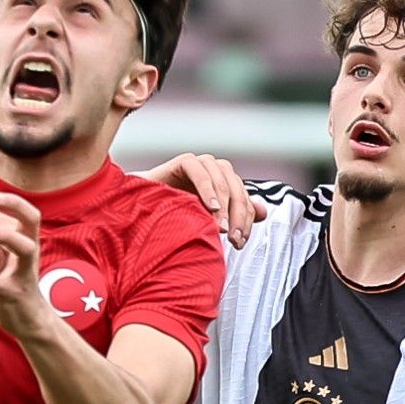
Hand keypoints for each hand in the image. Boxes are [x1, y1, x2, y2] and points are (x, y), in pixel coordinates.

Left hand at [0, 192, 56, 338]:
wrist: (25, 319)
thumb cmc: (5, 281)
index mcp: (20, 236)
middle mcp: (27, 250)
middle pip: (31, 217)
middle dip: (16, 202)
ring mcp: (24, 273)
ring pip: (25, 248)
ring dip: (7, 236)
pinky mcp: (15, 295)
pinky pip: (1, 285)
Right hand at [132, 153, 265, 247]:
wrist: (141, 208)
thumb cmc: (175, 214)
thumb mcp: (208, 219)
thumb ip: (235, 214)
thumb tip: (263, 212)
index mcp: (225, 183)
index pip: (243, 199)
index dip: (244, 220)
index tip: (239, 242)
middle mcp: (215, 171)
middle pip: (236, 189)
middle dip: (237, 216)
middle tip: (232, 238)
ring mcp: (200, 164)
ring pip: (222, 180)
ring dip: (223, 205)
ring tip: (220, 228)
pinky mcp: (184, 161)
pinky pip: (199, 171)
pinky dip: (207, 188)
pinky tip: (210, 206)